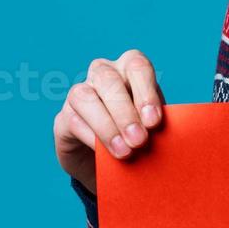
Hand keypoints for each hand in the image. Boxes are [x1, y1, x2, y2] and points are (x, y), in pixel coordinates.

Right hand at [53, 49, 163, 193]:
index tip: (154, 122)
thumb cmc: (140, 132)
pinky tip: (103, 153)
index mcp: (130, 67)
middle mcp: (103, 73)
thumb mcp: (153, 124)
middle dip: (126, 113)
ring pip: (86, 97)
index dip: (146, 93)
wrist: (112, 160)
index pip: (138, 66)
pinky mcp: (63, 116)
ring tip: (124, 151)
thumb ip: (157, 122)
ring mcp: (80, 92)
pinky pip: (74, 121)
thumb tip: (165, 133)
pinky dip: (91, 138)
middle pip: (109, 80)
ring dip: (107, 126)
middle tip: (140, 141)